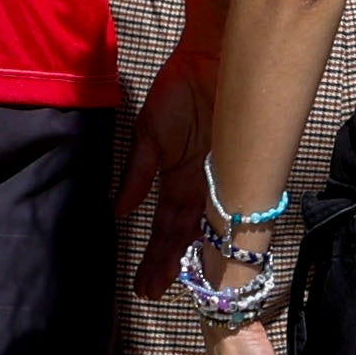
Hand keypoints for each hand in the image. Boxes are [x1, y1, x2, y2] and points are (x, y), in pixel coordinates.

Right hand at [123, 47, 227, 280]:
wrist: (212, 60)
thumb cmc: (178, 92)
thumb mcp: (148, 135)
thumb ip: (136, 174)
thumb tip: (118, 210)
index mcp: (178, 179)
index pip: (165, 227)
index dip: (155, 256)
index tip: (143, 285)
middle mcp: (200, 187)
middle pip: (183, 235)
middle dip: (167, 264)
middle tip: (153, 294)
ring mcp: (219, 180)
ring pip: (205, 227)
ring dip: (189, 255)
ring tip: (176, 284)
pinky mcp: (237, 168)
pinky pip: (228, 204)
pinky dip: (217, 226)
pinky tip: (209, 249)